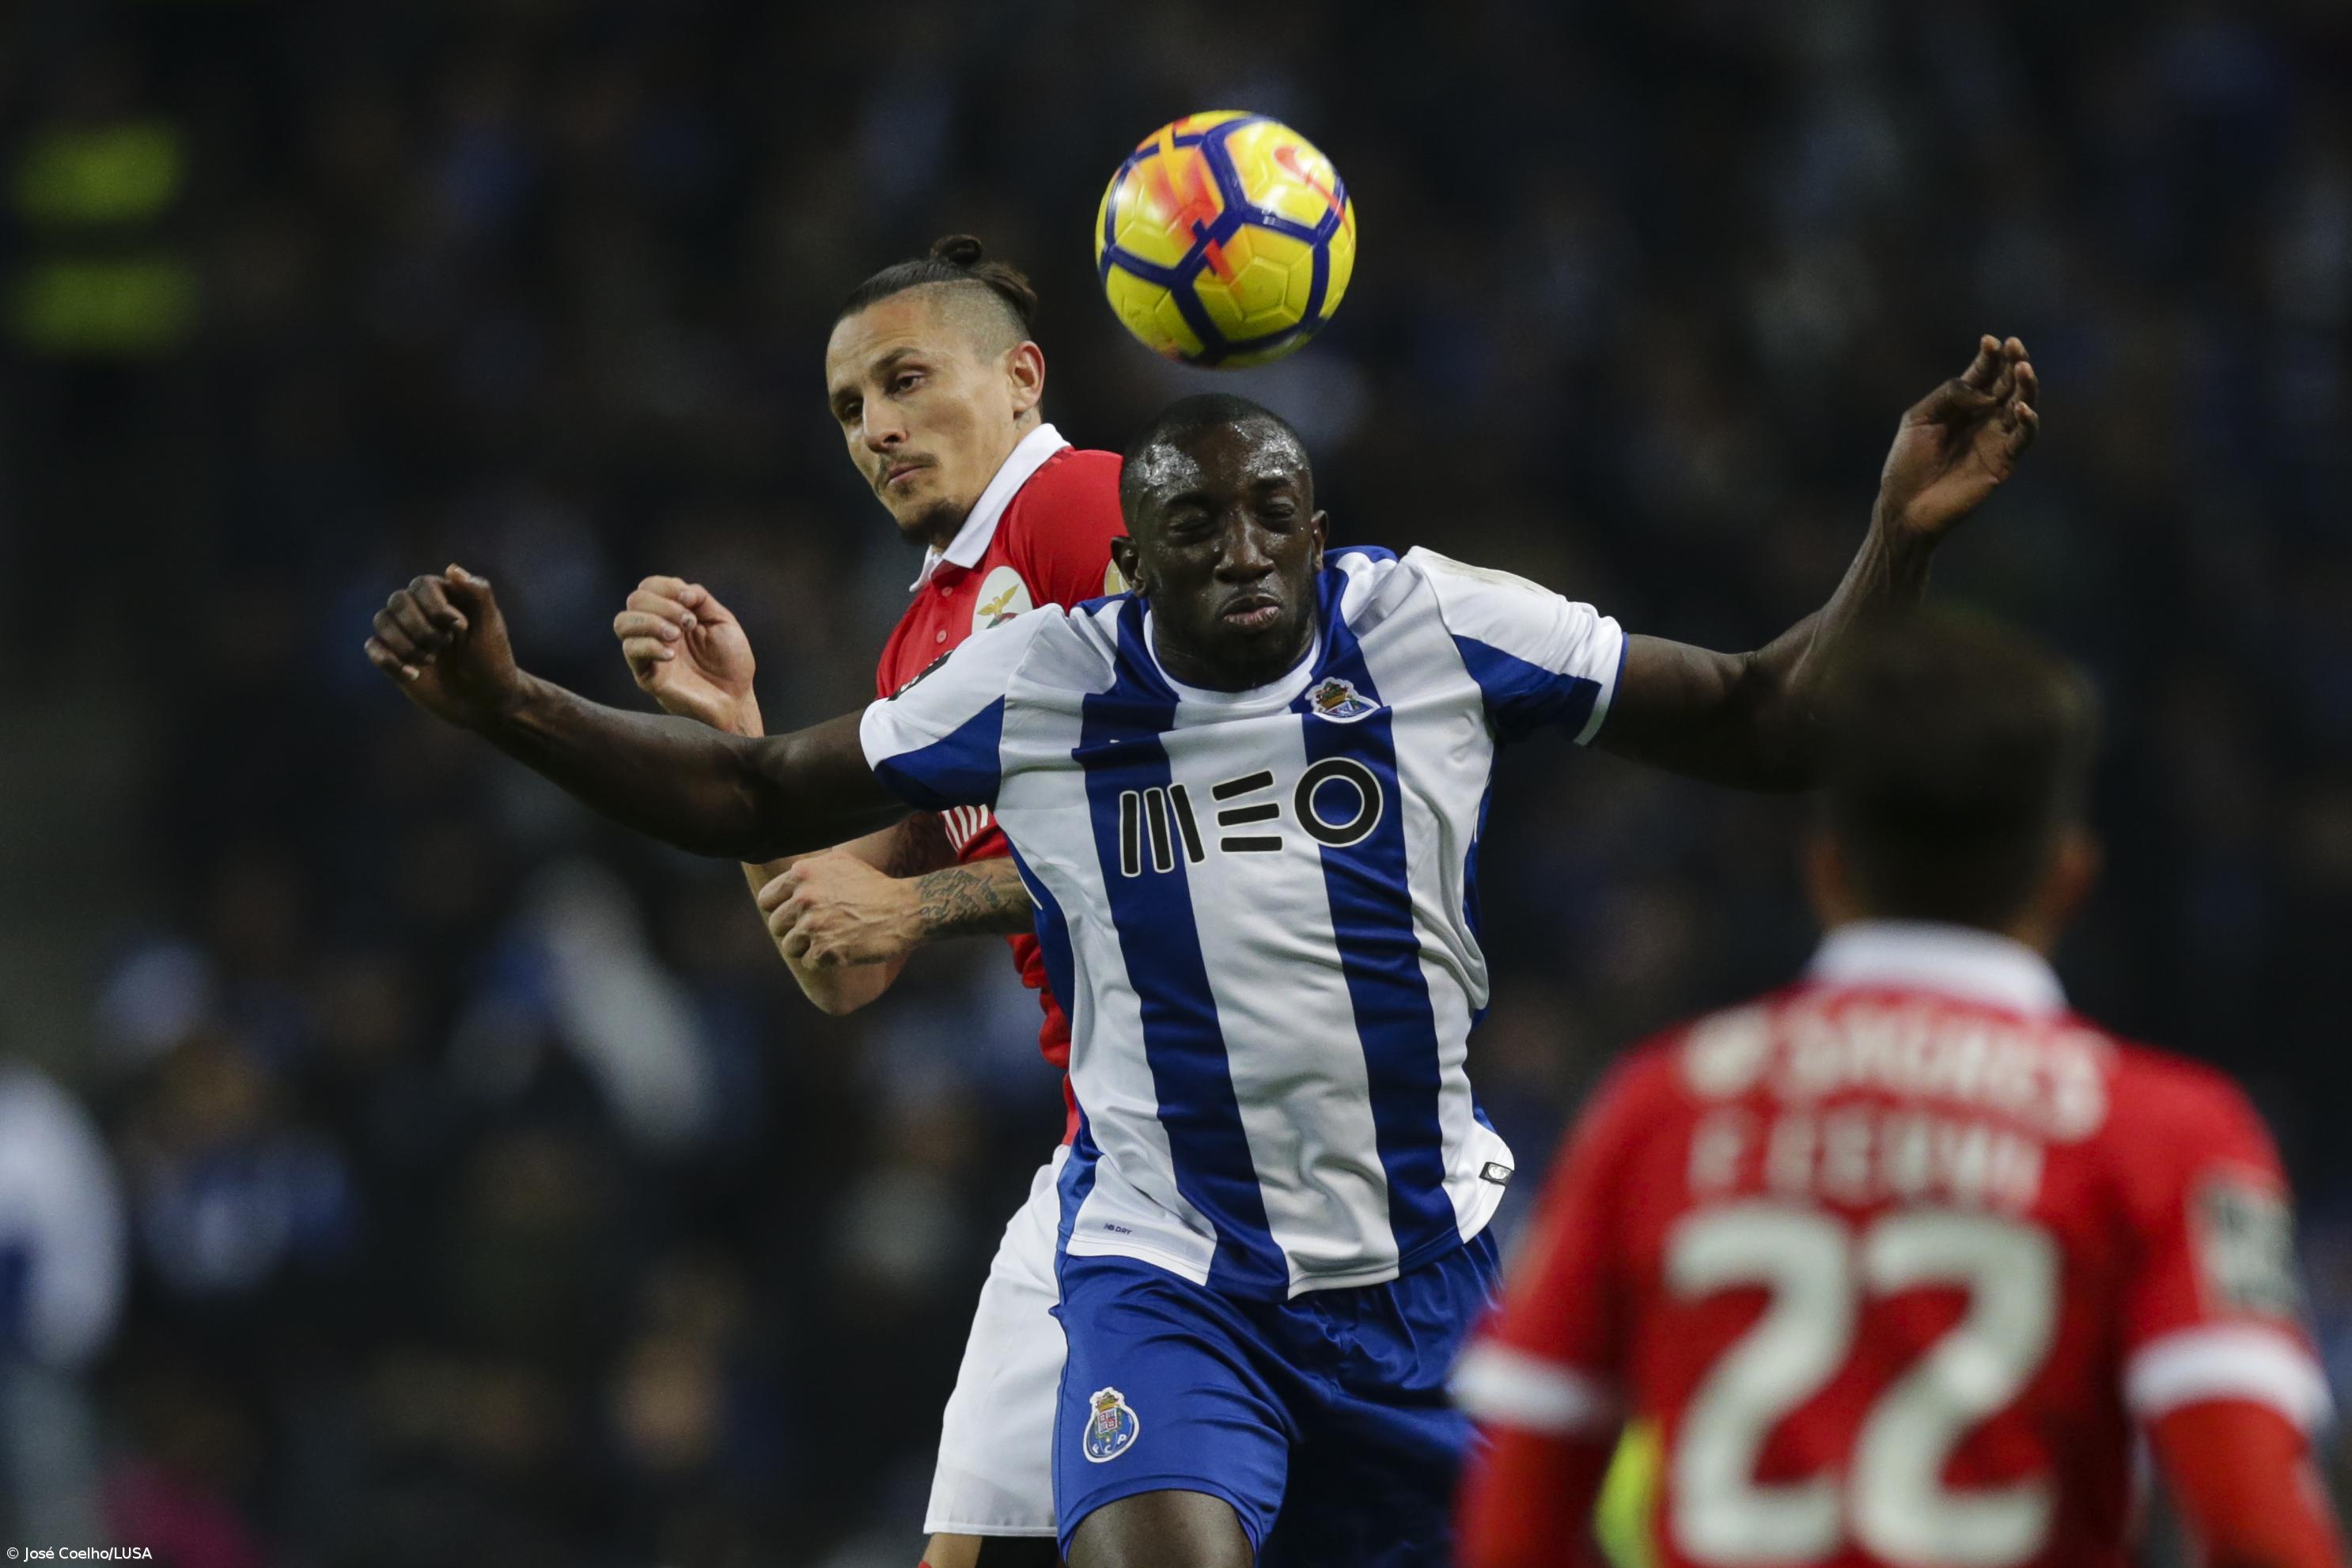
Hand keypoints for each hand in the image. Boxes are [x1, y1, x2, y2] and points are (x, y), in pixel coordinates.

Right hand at [364, 565, 525, 728]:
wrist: (484, 703)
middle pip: (397, 600)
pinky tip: (413, 675)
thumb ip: (478, 594)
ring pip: (381, 620)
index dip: (436, 608)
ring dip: (406, 645)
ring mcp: (405, 634)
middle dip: (421, 628)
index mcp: (445, 597)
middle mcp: (421, 611)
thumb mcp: (491, 628)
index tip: (460, 628)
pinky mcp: (394, 658)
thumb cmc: (492, 662)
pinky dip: (389, 661)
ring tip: (430, 661)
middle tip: (445, 647)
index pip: (421, 585)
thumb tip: (451, 568)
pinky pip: (372, 648)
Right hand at [614, 576, 759, 734]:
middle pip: (634, 600)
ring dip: (650, 622)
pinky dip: (650, 646)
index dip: (666, 587)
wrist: (735, 698)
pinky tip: (672, 654)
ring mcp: (648, 652)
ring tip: (677, 635)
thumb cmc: (731, 661)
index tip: (690, 601)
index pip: (649, 587)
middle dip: (662, 604)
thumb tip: (681, 590)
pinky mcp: (646, 675)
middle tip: (688, 622)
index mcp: (672, 613)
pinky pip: (631, 651)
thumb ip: (701, 599)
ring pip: (622, 623)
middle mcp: (655, 629)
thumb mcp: (722, 621)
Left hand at [756, 851, 921, 968]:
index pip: (767, 900)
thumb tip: (787, 874)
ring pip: (790, 947)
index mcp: (803, 874)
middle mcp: (804, 898)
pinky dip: (823, 961)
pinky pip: (809, 963)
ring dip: (807, 947)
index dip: (779, 909)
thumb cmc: (874, 885)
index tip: (793, 914)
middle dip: (794, 929)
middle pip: (776, 925)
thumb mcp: (841, 862)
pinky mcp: (825, 951)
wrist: (904, 910)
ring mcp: (814, 925)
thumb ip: (810, 868)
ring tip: (831, 939)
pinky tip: (841, 950)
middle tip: (818, 929)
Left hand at [1875, 335, 2039, 543]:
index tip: (1991, 341)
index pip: (1983, 373)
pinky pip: (2023, 439)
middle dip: (2013, 362)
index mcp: (1962, 404)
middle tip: (2015, 345)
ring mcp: (1996, 438)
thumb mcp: (1919, 418)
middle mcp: (1984, 417)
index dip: (1989, 356)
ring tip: (2023, 368)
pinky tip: (2024, 408)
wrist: (1904, 505)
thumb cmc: (1906, 463)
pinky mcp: (2003, 461)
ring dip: (2026, 386)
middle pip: (2007, 384)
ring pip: (2022, 405)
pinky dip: (2028, 423)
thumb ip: (1949, 395)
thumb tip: (1983, 391)